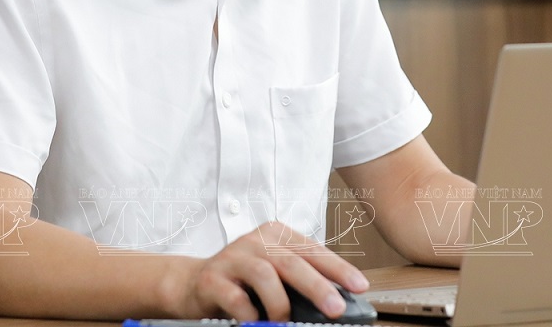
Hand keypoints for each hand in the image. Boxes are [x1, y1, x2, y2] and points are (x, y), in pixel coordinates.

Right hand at [168, 221, 367, 319]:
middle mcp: (255, 241)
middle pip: (291, 260)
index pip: (312, 249)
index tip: (359, 285)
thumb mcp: (274, 272)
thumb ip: (300, 277)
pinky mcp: (212, 278)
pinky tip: (256, 321)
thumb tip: (336, 298)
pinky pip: (236, 297)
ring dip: (280, 303)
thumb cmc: (243, 281)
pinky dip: (250, 313)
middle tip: (335, 308)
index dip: (337, 268)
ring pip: (265, 275)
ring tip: (285, 321)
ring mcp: (232, 257)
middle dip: (317, 286)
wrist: (193, 285)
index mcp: (275, 234)